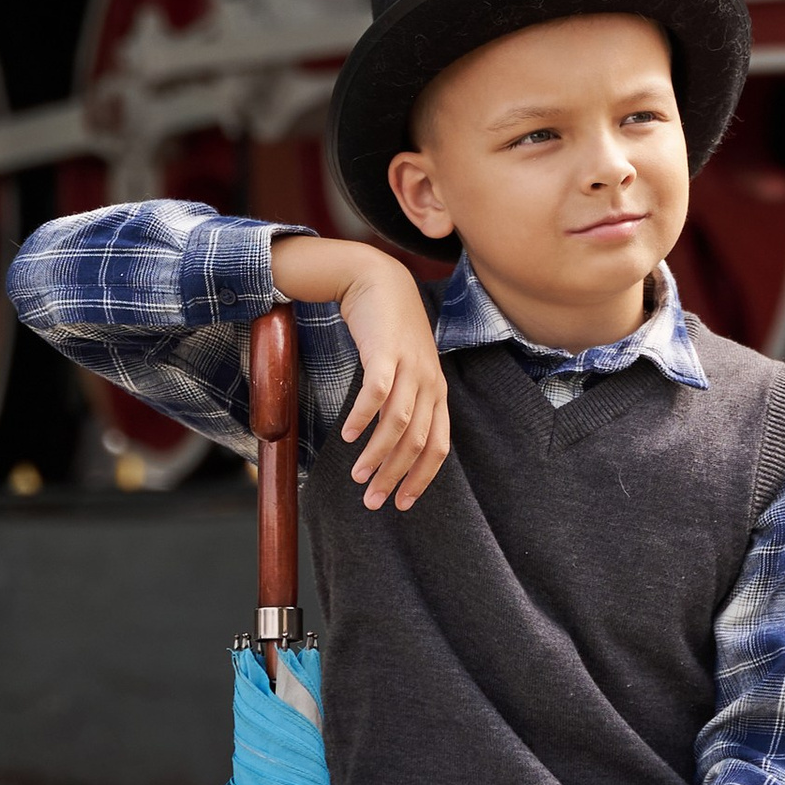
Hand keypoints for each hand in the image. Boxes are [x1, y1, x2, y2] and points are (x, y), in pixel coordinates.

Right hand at [336, 255, 449, 511]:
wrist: (377, 279)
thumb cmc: (388, 331)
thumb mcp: (403, 371)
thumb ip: (401, 404)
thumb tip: (388, 445)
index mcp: (437, 392)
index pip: (438, 447)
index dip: (421, 479)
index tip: (401, 504)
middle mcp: (430, 383)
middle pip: (418, 442)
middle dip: (396, 476)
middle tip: (372, 501)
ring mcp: (410, 367)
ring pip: (399, 423)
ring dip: (378, 454)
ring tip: (358, 475)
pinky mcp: (386, 351)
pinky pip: (377, 392)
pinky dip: (363, 417)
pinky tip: (347, 435)